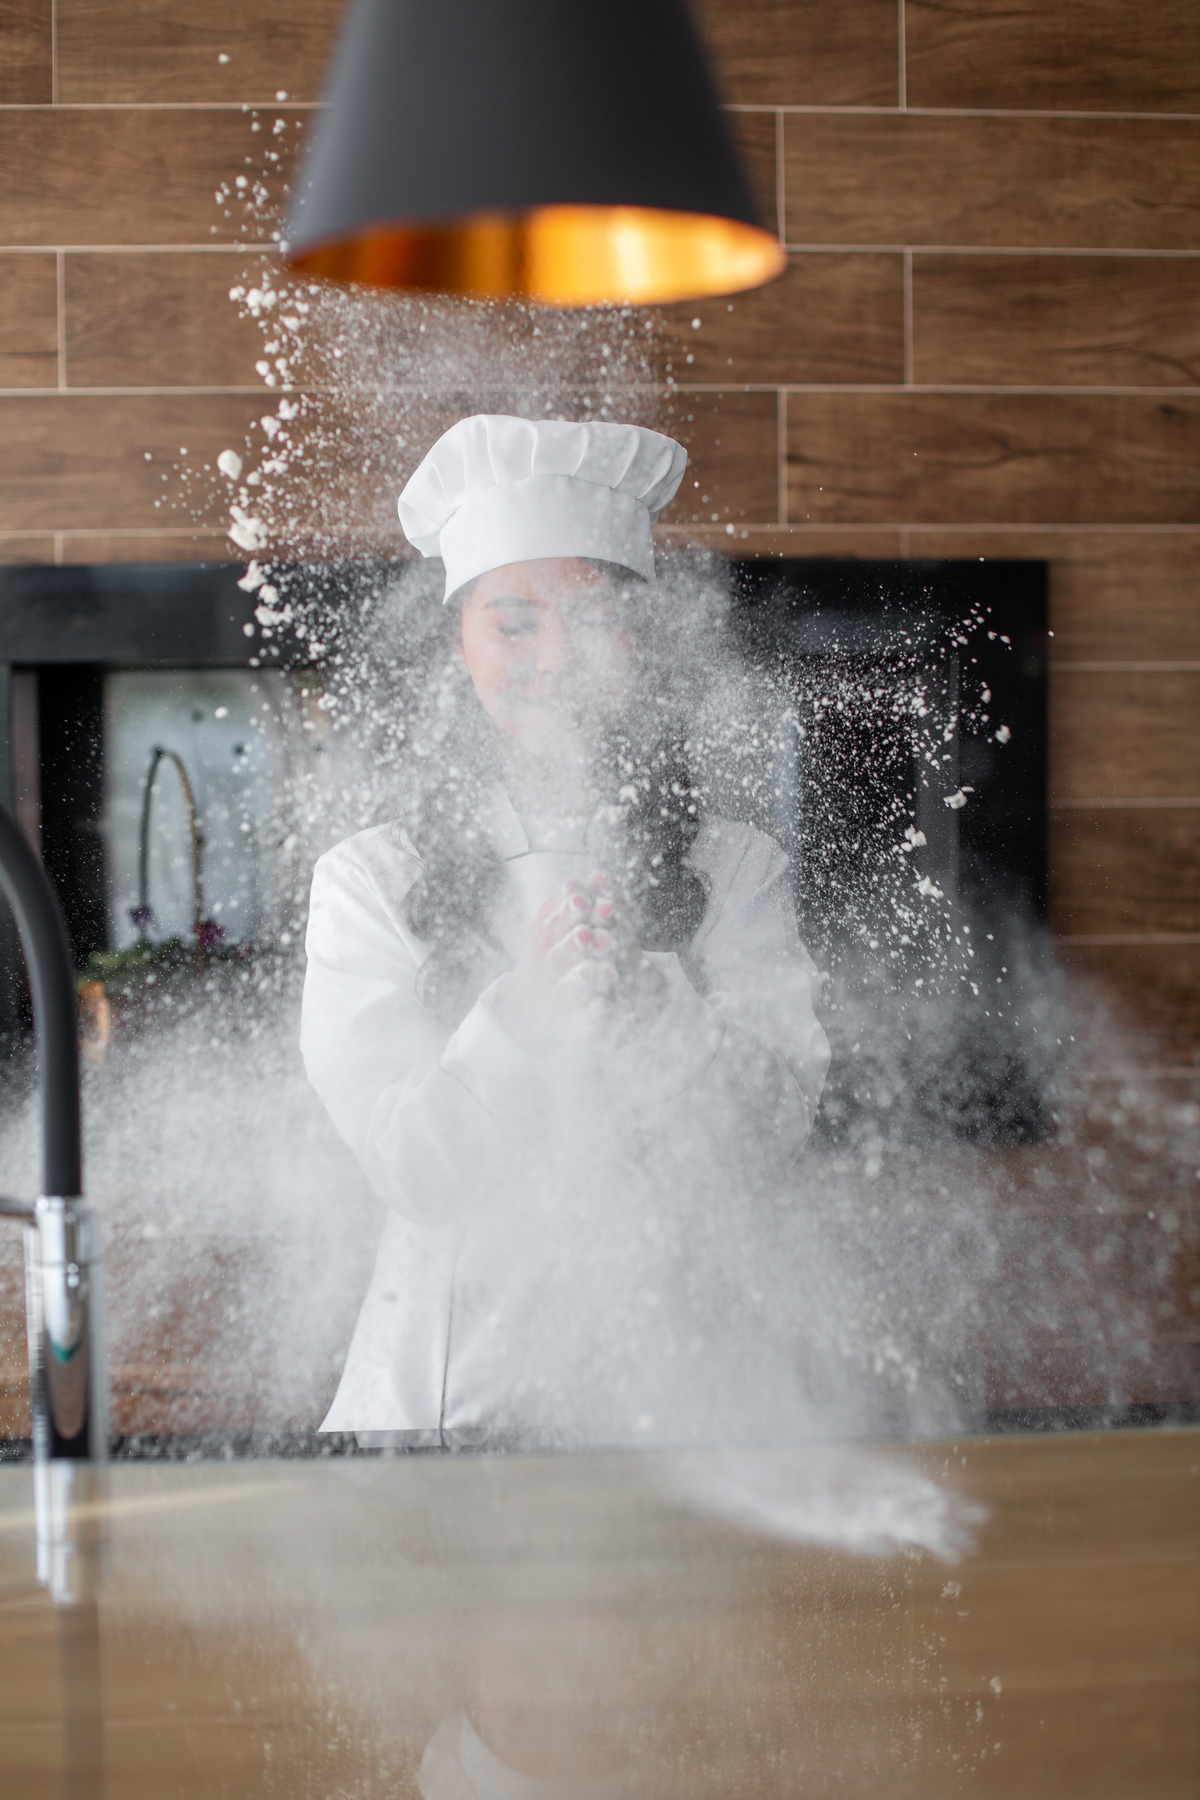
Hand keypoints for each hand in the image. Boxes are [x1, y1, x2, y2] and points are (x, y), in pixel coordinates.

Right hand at [492, 872, 666, 1049]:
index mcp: (544, 941)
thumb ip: (583, 900)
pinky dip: (591, 1019)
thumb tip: (601, 873)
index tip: (588, 900)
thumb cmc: (555, 953)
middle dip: (577, 945)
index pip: (556, 924)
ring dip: (587, 979)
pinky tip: (606, 1008)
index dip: (572, 912)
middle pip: (559, 957)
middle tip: (598, 936)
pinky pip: (578, 1026)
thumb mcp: (565, 924)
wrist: (529, 1004)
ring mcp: (555, 999)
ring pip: (568, 991)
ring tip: (611, 972)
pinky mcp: (568, 1028)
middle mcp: (547, 971)